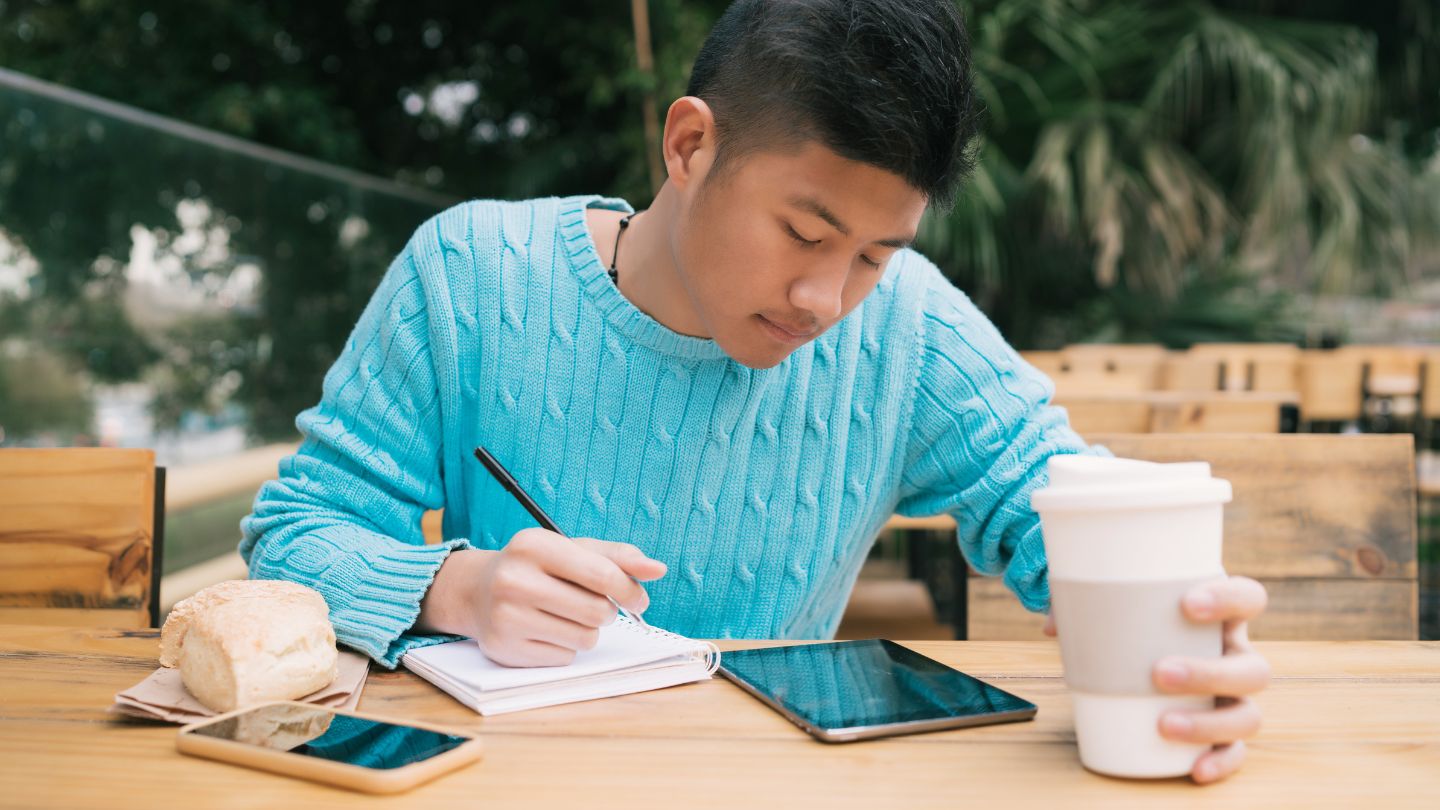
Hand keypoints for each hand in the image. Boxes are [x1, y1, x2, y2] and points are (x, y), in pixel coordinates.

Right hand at [416, 528, 666, 666]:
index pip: (602, 574)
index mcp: (533, 545)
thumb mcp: (572, 551)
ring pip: (585, 638)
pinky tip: (546, 630)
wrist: (477, 591)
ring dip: (588, 630)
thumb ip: (618, 557)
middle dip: (606, 611)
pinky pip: (564, 658)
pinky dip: (565, 647)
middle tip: (593, 605)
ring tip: (566, 615)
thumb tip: (658, 569)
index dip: (630, 590)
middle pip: (597, 611)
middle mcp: (514, 580)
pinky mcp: (506, 649)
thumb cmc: (537, 568)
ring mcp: (506, 616)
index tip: (639, 599)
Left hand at [1043, 576, 1271, 784]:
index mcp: (1220, 614)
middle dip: (1209, 673)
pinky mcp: (1221, 729)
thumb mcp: (1111, 597)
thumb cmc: (1133, 613)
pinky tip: (1194, 769)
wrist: (1141, 641)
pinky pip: (1234, 752)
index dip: (1229, 599)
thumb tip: (1055, 629)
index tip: (1187, 604)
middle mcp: (1235, 655)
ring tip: (1165, 725)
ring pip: (1247, 715)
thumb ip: (1082, 600)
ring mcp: (1232, 696)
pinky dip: (1220, 762)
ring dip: (1210, 723)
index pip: (1247, 597)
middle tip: (1160, 673)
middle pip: (1252, 669)